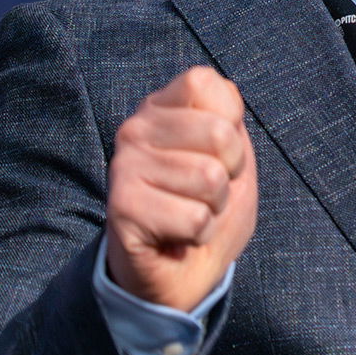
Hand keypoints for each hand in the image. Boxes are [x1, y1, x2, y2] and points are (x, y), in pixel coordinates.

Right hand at [104, 66, 257, 311]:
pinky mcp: (122, 207)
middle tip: (206, 192)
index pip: (206, 83)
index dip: (231, 123)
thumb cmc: (210, 206)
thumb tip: (225, 97)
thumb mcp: (233, 157)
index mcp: (162, 107)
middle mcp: (135, 128)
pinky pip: (194, 218)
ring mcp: (124, 166)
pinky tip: (176, 235)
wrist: (182, 270)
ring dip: (213, 206)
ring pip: (210, 178)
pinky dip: (200, 233)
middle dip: (230, 173)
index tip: (219, 153)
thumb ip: (228, 120)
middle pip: (220, 133)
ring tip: (189, 211)